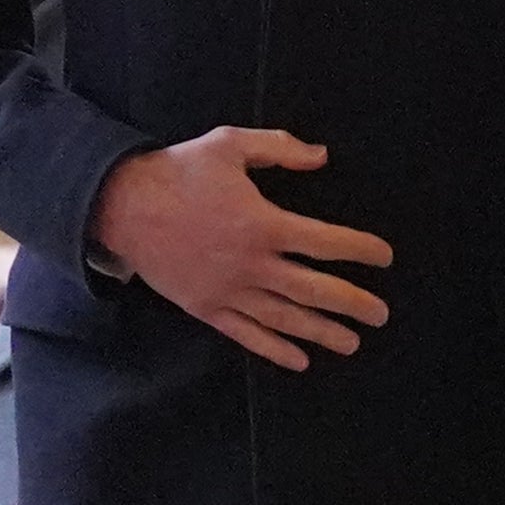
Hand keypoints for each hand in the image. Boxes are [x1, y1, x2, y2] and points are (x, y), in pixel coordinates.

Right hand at [91, 131, 391, 371]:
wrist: (121, 206)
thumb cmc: (177, 172)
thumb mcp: (229, 144)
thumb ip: (279, 149)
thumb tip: (322, 156)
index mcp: (263, 224)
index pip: (325, 242)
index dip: (360, 250)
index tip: (384, 257)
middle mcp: (251, 264)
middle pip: (314, 290)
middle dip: (353, 303)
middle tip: (381, 314)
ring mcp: (228, 291)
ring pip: (285, 319)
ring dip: (322, 333)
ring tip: (352, 342)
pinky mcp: (206, 307)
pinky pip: (247, 334)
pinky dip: (275, 349)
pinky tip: (300, 360)